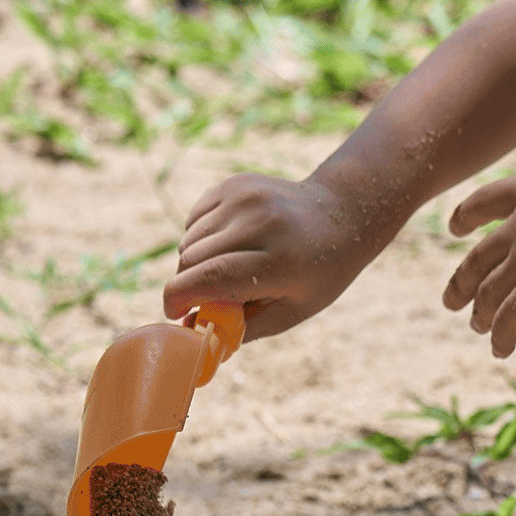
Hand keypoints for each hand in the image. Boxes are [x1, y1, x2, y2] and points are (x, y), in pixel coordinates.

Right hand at [163, 171, 379, 341]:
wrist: (341, 215)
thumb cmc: (316, 275)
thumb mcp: (289, 313)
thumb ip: (241, 327)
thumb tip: (192, 332)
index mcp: (280, 262)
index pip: (210, 278)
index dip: (180, 299)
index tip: (174, 314)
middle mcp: (261, 223)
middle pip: (191, 259)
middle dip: (187, 285)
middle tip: (205, 298)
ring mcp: (246, 197)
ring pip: (188, 240)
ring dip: (195, 262)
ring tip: (225, 267)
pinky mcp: (235, 183)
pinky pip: (194, 220)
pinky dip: (201, 238)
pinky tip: (229, 242)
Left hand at [442, 142, 515, 356]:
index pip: (486, 200)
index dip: (466, 215)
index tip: (453, 227)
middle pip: (476, 259)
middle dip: (460, 283)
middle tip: (450, 301)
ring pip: (487, 295)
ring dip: (480, 314)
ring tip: (477, 326)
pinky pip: (508, 322)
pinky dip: (501, 338)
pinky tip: (501, 350)